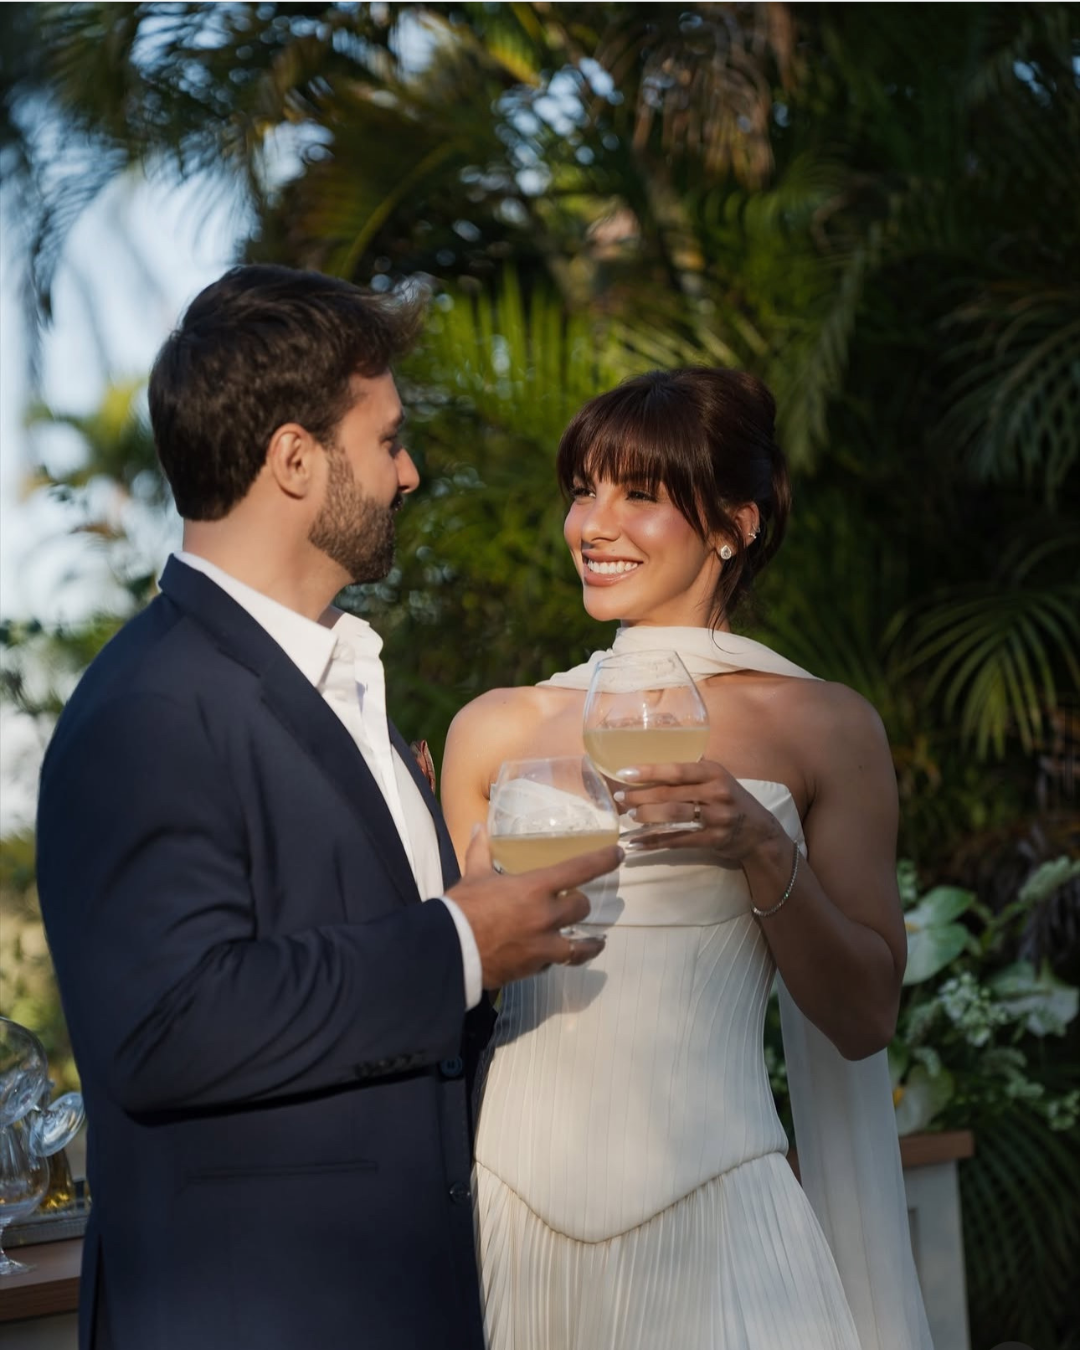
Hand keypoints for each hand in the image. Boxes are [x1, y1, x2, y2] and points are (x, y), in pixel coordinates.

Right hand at [446, 826, 619, 988]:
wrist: (450, 951)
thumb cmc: (462, 908)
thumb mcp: (473, 876)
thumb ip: (481, 852)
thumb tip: (479, 827)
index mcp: (535, 888)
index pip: (580, 869)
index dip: (603, 860)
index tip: (618, 854)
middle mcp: (546, 916)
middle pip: (582, 907)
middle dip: (581, 903)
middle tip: (576, 901)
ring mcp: (544, 945)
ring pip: (581, 945)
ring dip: (589, 942)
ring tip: (595, 942)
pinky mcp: (535, 968)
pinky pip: (554, 962)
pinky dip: (554, 958)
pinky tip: (552, 957)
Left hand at [614, 761, 783, 863]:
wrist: (759, 831)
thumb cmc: (730, 800)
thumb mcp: (717, 779)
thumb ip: (690, 774)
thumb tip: (649, 770)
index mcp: (713, 772)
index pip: (676, 770)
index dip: (649, 772)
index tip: (625, 773)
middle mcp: (716, 792)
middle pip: (670, 794)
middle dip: (641, 797)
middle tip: (621, 799)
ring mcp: (717, 817)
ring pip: (673, 816)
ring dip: (646, 817)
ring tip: (629, 817)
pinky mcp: (713, 839)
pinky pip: (677, 840)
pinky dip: (654, 842)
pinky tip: (636, 844)